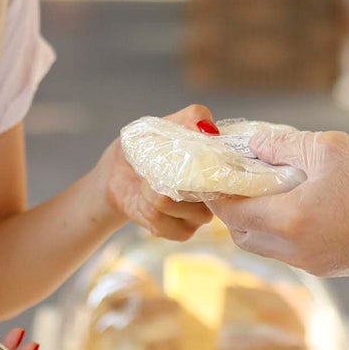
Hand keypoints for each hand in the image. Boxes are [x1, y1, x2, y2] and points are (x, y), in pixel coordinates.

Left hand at [102, 103, 215, 240]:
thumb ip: (190, 117)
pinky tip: (144, 201)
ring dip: (151, 190)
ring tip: (147, 181)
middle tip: (155, 165)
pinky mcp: (184, 232)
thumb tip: (208, 129)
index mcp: (221, 162)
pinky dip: (145, 208)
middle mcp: (219, 191)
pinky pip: (162, 221)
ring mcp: (202, 214)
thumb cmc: (145, 146)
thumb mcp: (163, 123)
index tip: (181, 151)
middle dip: (170, 173)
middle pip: (202, 186)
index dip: (208, 158)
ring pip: (175, 203)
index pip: (231, 165)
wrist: (117, 176)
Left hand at [210, 125, 348, 277]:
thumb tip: (254, 145)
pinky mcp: (329, 267)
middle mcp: (295, 250)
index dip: (216, 194)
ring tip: (268, 189)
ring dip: (258, 221)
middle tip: (239, 180)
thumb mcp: (328, 147)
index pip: (231, 213)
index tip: (212, 175)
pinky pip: (289, 251)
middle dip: (234, 209)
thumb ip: (282, 146)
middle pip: (244, 235)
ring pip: (266, 246)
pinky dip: (281, 231)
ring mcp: (312, 263)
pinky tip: (296, 204)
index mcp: (289, 221)